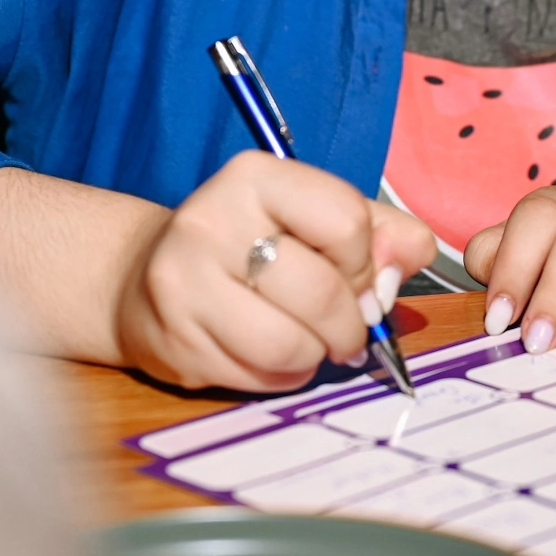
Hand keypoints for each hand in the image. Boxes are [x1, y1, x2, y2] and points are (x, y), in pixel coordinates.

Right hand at [114, 150, 434, 390]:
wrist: (143, 275)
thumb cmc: (250, 245)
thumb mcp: (316, 217)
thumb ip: (380, 231)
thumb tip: (412, 255)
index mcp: (253, 177)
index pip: (345, 220)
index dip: (364, 260)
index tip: (354, 273)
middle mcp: (208, 221)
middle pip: (322, 293)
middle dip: (349, 324)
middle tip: (346, 329)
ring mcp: (182, 284)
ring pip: (290, 345)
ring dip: (315, 355)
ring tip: (306, 342)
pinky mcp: (172, 341)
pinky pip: (258, 378)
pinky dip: (281, 377)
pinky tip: (266, 355)